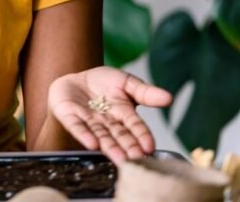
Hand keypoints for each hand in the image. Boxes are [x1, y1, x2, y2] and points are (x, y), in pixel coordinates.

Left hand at [48, 67, 172, 164]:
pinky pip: (77, 127)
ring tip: (118, 158)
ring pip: (101, 136)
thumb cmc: (103, 82)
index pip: (135, 127)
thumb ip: (145, 92)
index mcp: (123, 114)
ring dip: (110, 147)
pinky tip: (92, 144)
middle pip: (119, 136)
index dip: (142, 136)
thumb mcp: (126, 82)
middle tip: (136, 160)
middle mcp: (108, 122)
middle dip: (128, 147)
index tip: (150, 147)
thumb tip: (169, 98)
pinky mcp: (70, 117)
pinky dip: (84, 135)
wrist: (75, 78)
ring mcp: (89, 121)